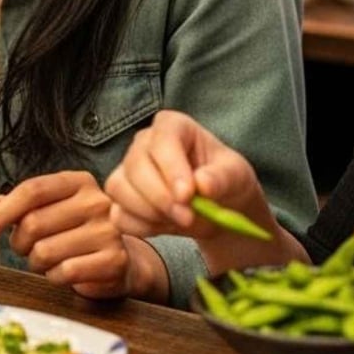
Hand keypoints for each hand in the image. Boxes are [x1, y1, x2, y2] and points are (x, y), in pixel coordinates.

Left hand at [0, 171, 131, 298]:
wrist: (120, 261)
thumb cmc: (76, 232)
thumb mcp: (46, 210)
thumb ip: (13, 206)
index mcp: (78, 181)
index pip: (32, 190)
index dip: (2, 212)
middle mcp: (96, 201)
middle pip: (33, 223)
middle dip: (19, 242)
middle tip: (27, 248)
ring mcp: (108, 230)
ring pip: (45, 251)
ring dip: (36, 262)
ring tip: (49, 259)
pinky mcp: (114, 260)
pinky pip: (64, 272)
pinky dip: (55, 277)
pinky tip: (63, 272)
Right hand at [104, 110, 272, 240]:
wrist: (216, 206)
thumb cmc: (224, 181)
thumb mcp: (236, 176)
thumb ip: (221, 178)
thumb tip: (202, 184)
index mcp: (173, 126)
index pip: (162, 140)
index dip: (172, 168)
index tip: (188, 195)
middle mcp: (143, 143)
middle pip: (135, 166)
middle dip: (160, 197)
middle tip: (188, 217)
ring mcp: (127, 169)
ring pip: (119, 188)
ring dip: (148, 213)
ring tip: (179, 220)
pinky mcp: (120, 197)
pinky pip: (117, 214)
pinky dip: (139, 226)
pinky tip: (163, 226)